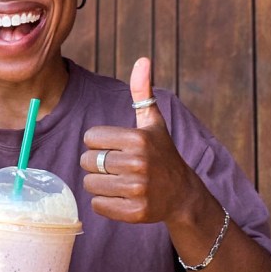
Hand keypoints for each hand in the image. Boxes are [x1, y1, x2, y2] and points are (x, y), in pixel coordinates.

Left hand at [80, 57, 202, 224]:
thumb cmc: (161, 153)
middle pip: (87, 162)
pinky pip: (98, 206)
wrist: (182, 194)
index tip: (116, 147)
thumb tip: (143, 59)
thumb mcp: (153, 122)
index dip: (99, 142)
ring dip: (99, 183)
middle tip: (116, 166)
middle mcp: (138, 163)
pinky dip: (105, 203)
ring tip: (119, 181)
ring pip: (90, 184)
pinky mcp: (134, 212)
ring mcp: (137, 190)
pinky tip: (122, 196)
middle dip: (96, 164)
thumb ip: (142, 91)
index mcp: (137, 138)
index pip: (90, 137)